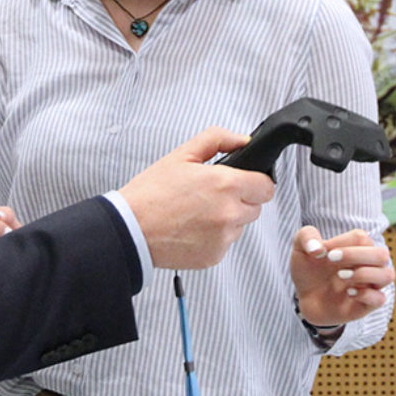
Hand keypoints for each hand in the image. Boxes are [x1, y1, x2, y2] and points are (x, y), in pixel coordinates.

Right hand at [118, 127, 273, 269]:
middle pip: (256, 207)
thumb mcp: (182, 154)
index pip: (266, 186)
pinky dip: (214, 236)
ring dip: (228, 218)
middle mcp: (229, 213)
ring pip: (241, 225)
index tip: (244, 181)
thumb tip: (243, 140)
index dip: (256, 181)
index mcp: (225, 185)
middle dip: (240, 199)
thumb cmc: (151, 193)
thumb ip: (217, 140)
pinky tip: (192, 228)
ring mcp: (223, 238)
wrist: (130, 229)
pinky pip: (225, 243)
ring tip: (197, 212)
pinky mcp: (214, 256)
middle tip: (213, 195)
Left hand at [290, 226, 393, 328]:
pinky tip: (348, 292)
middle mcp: (367, 264)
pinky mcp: (367, 305)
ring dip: (365, 274)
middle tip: (332, 260)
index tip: (326, 253)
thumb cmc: (308, 269)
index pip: (363, 238)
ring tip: (341, 276)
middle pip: (382, 254)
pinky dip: (366, 294)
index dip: (345, 244)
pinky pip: (380, 299)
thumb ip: (306, 238)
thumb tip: (318, 249)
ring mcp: (369, 285)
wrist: (305, 297)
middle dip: (357, 255)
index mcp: (355, 247)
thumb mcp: (300, 249)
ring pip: (388, 275)